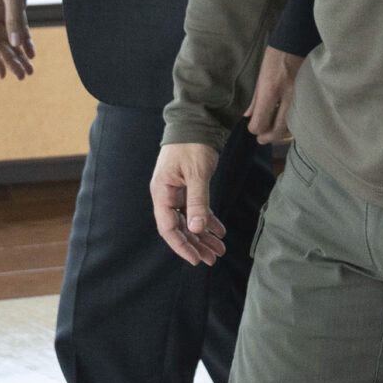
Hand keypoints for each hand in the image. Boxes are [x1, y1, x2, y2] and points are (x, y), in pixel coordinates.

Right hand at [0, 0, 36, 79]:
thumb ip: (14, 18)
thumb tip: (16, 46)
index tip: (2, 75)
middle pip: (0, 42)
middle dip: (11, 60)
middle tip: (23, 77)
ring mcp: (4, 9)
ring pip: (10, 38)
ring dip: (19, 54)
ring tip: (29, 71)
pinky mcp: (15, 5)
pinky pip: (19, 28)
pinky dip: (25, 40)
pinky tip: (32, 53)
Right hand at [150, 143, 225, 265]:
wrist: (197, 122)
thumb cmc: (192, 145)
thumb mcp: (197, 174)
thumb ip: (197, 202)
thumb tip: (196, 230)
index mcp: (162, 192)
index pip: (168, 228)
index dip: (181, 246)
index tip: (196, 259)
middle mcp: (167, 195)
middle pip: (179, 228)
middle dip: (196, 245)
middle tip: (212, 259)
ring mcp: (177, 192)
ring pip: (189, 221)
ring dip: (203, 236)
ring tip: (219, 250)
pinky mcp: (188, 187)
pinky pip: (197, 210)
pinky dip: (208, 221)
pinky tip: (219, 231)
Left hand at [245, 48, 302, 143]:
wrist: (298, 42)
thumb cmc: (276, 56)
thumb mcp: (260, 76)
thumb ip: (255, 99)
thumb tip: (248, 116)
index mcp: (270, 90)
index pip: (261, 122)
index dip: (255, 128)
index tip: (253, 128)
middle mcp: (286, 97)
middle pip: (278, 130)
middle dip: (267, 137)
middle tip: (261, 139)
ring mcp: (300, 99)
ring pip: (291, 127)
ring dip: (280, 133)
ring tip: (272, 132)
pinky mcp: (309, 99)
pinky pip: (299, 119)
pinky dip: (291, 125)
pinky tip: (284, 123)